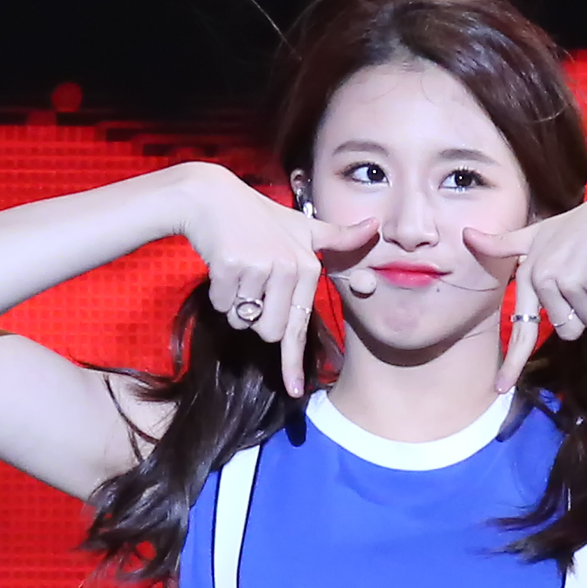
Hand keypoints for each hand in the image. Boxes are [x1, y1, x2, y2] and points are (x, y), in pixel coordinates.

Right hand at [176, 163, 377, 396]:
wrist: (211, 197)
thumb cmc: (259, 217)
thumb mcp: (302, 227)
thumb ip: (337, 238)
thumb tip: (375, 226)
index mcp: (306, 267)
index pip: (298, 325)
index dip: (293, 362)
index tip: (296, 390)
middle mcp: (288, 268)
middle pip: (268, 331)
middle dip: (254, 319)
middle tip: (250, 286)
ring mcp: (260, 267)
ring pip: (242, 320)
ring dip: (234, 306)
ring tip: (237, 273)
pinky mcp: (231, 266)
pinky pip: (221, 304)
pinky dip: (218, 293)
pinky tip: (221, 265)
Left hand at [464, 174, 586, 392]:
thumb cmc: (585, 224)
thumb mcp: (541, 231)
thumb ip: (507, 244)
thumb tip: (466, 235)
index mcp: (530, 273)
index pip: (520, 327)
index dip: (512, 362)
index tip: (501, 387)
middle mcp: (544, 277)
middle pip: (568, 330)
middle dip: (584, 313)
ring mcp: (569, 279)